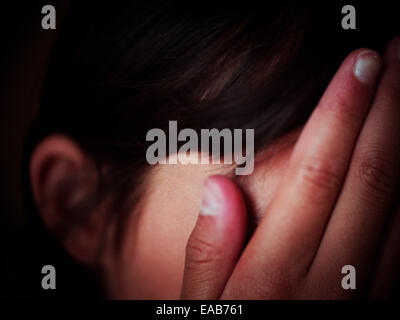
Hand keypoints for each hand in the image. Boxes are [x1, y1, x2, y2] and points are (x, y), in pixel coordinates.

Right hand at [180, 38, 399, 298]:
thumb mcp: (196, 308)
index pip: (318, 174)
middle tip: (397, 55)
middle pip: (369, 179)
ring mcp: (363, 294)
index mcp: (275, 275)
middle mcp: (330, 281)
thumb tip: (218, 189)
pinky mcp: (379, 304)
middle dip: (388, 109)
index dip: (341, 115)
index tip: (358, 65)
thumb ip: (205, 251)